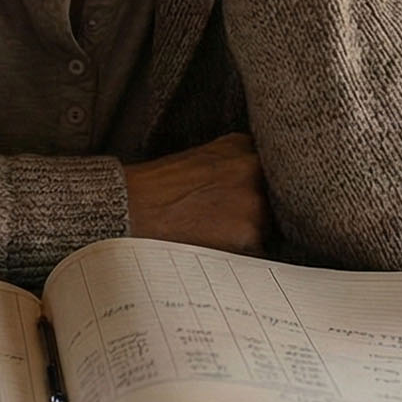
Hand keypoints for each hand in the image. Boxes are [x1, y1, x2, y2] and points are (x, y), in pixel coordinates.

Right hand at [123, 132, 269, 253]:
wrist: (127, 209)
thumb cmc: (156, 189)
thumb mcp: (198, 160)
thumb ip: (232, 166)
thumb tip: (258, 188)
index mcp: (240, 146)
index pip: (272, 172)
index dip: (259, 189)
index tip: (242, 200)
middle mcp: (252, 167)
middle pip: (274, 199)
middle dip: (257, 212)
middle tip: (222, 222)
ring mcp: (253, 200)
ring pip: (268, 227)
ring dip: (250, 235)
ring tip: (213, 236)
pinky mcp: (249, 233)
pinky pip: (258, 252)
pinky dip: (242, 256)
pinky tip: (213, 249)